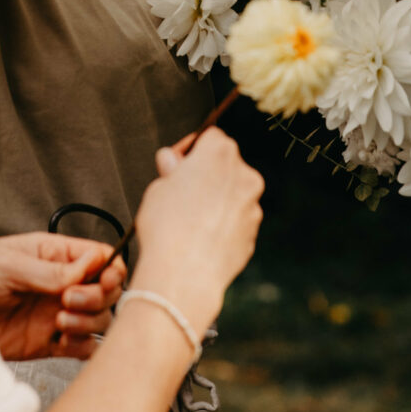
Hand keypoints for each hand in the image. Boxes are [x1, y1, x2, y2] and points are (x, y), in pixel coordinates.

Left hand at [0, 232, 125, 362]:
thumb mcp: (10, 263)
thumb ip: (50, 270)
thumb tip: (89, 265)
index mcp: (56, 255)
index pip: (101, 258)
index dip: (110, 269)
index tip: (102, 279)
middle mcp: (63, 284)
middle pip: (107, 290)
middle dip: (96, 296)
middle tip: (69, 300)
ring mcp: (59, 313)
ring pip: (99, 319)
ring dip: (87, 322)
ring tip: (60, 321)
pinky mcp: (51, 342)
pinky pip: (83, 347)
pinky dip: (81, 346)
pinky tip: (62, 340)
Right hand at [130, 127, 263, 342]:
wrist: (184, 274)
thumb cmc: (167, 227)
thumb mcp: (157, 187)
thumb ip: (171, 168)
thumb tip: (172, 161)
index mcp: (220, 153)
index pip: (210, 136)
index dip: (191, 149)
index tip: (177, 164)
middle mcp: (243, 175)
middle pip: (226, 165)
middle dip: (207, 174)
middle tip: (181, 192)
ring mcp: (252, 206)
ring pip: (233, 194)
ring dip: (217, 200)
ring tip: (190, 221)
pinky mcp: (253, 233)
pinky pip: (236, 221)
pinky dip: (223, 225)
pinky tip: (202, 238)